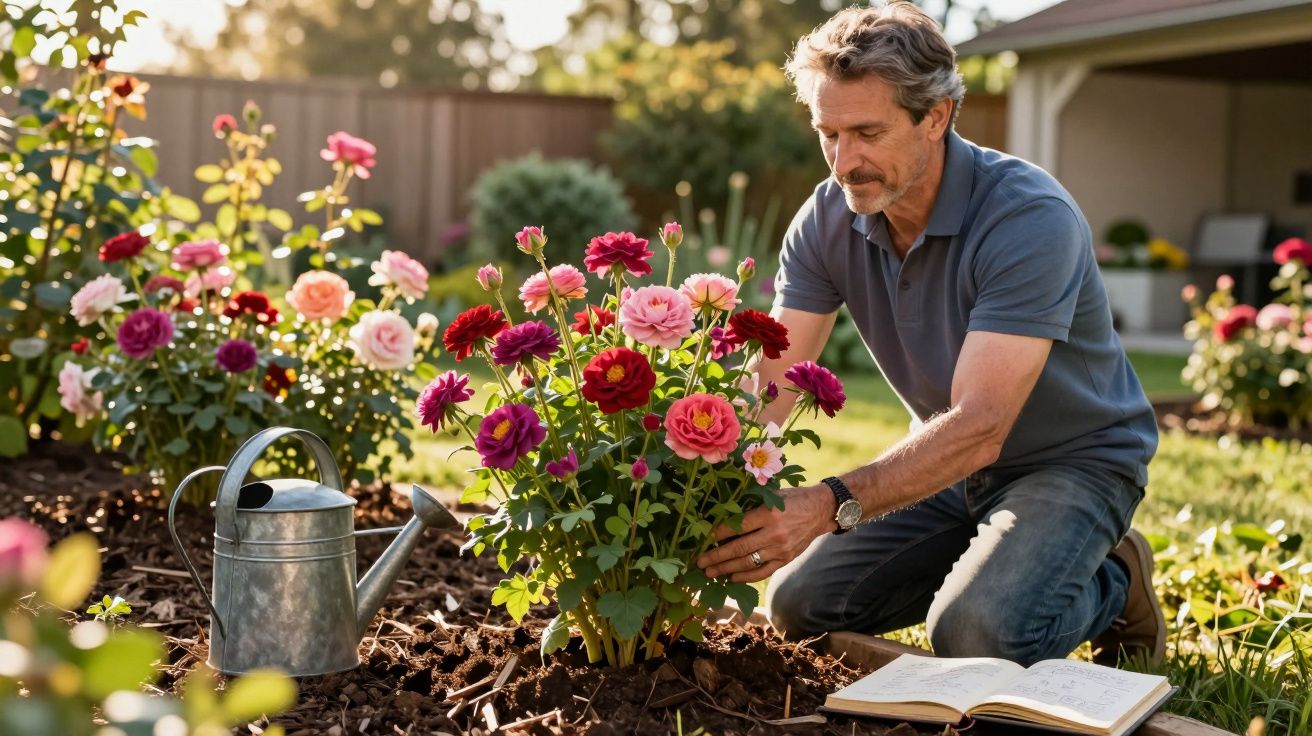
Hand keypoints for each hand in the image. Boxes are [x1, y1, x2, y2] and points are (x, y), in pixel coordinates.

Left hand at [696, 484, 835, 582]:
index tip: (705, 538)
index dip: (719, 533)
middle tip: (700, 562)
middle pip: (740, 548)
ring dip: (726, 569)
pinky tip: (732, 578)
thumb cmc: (792, 499)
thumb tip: (722, 514)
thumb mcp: (772, 495)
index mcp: (769, 513)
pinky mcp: (786, 559)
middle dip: (717, 556)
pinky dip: (746, 577)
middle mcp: (775, 533)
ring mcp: (781, 549)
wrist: (820, 511)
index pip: (738, 526)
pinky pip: (762, 572)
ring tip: (710, 573)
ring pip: (748, 562)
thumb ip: (750, 504)